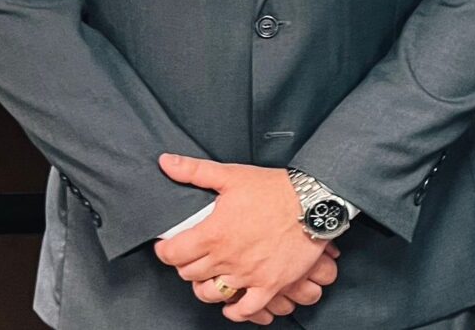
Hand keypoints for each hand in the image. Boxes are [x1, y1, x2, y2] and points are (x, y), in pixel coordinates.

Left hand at [154, 154, 340, 321]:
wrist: (310, 203)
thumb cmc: (272, 189)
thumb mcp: (230, 175)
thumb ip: (194, 171)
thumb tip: (166, 162)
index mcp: (214, 233)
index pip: (174, 253)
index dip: (165, 251)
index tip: (165, 247)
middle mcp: (228, 259)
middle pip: (190, 274)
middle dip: (184, 265)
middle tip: (187, 256)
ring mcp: (249, 275)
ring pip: (212, 294)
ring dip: (203, 287)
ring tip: (205, 277)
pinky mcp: (269, 285)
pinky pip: (246, 309)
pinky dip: (234, 311)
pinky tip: (230, 304)